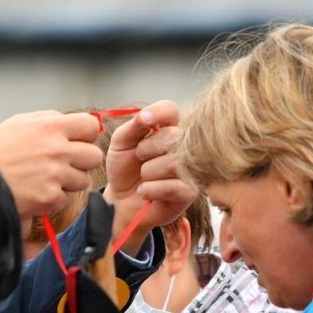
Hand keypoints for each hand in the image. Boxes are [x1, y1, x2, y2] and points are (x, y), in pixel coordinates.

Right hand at [0, 111, 104, 219]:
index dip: (85, 136)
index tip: (76, 143)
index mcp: (50, 126)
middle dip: (81, 162)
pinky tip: (36, 192)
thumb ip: (49, 120)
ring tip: (45, 179)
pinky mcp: (50, 197)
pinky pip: (65, 199)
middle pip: (94, 156)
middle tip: (62, 165)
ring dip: (68, 182)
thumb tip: (74, 123)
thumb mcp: (19, 123)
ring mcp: (55, 174)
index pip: (90, 126)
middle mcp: (57, 149)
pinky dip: (53, 200)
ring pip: (83, 180)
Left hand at [104, 101, 198, 250]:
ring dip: (148, 172)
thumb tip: (145, 116)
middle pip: (173, 135)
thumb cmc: (124, 169)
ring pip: (172, 163)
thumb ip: (133, 126)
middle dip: (147, 148)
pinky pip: (172, 186)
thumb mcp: (122, 143)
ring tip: (143, 177)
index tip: (143, 121)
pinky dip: (151, 189)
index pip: (171, 110)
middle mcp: (183, 145)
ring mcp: (189, 168)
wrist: (122, 201)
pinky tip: (145, 192)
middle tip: (139, 158)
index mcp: (168, 128)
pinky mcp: (190, 192)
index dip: (158, 113)